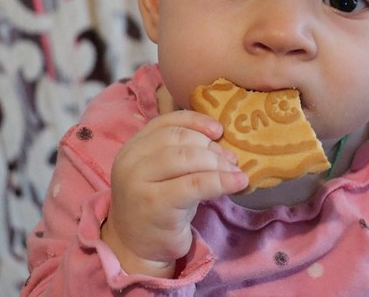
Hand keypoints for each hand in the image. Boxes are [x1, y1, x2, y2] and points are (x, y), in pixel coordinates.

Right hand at [101, 109, 247, 276]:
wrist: (138, 247)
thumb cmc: (159, 205)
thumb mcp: (166, 172)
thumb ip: (183, 151)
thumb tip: (222, 138)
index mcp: (133, 147)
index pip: (166, 122)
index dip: (196, 122)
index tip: (219, 130)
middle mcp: (130, 161)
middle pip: (179, 139)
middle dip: (211, 147)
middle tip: (231, 160)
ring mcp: (138, 182)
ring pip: (187, 159)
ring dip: (218, 163)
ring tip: (235, 172)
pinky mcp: (154, 204)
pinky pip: (194, 185)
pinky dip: (221, 181)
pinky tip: (238, 183)